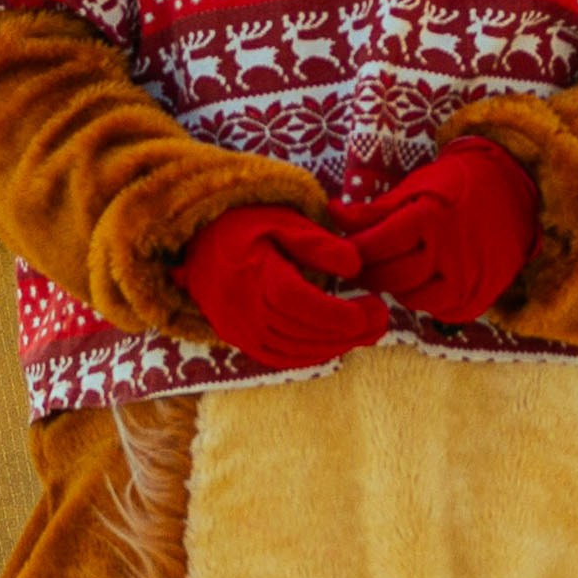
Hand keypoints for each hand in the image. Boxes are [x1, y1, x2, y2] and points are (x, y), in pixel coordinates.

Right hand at [179, 207, 388, 370]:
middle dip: (348, 332)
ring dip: (334, 346)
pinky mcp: (237, 339)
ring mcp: (238, 329)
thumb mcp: (282, 219)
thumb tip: (354, 266)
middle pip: (302, 331)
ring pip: (294, 350)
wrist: (195, 240)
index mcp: (253, 274)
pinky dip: (309, 355)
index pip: (300, 303)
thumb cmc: (244, 223)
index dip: (339, 313)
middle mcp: (243, 309)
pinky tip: (335, 343)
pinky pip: (278, 357)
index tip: (373, 308)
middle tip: (382, 319)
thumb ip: (318, 243)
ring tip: (367, 332)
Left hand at [335, 136, 538, 321]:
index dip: (354, 251)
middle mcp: (451, 252)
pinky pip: (438, 311)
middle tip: (362, 265)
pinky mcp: (478, 299)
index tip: (345, 249)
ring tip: (395, 268)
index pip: (374, 246)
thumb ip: (374, 209)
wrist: (513, 192)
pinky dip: (424, 299)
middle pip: (390, 277)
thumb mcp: (415, 186)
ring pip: (411, 299)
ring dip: (396, 287)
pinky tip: (423, 280)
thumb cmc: (456, 185)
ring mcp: (467, 280)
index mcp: (430, 218)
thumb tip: (334, 214)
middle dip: (369, 272)